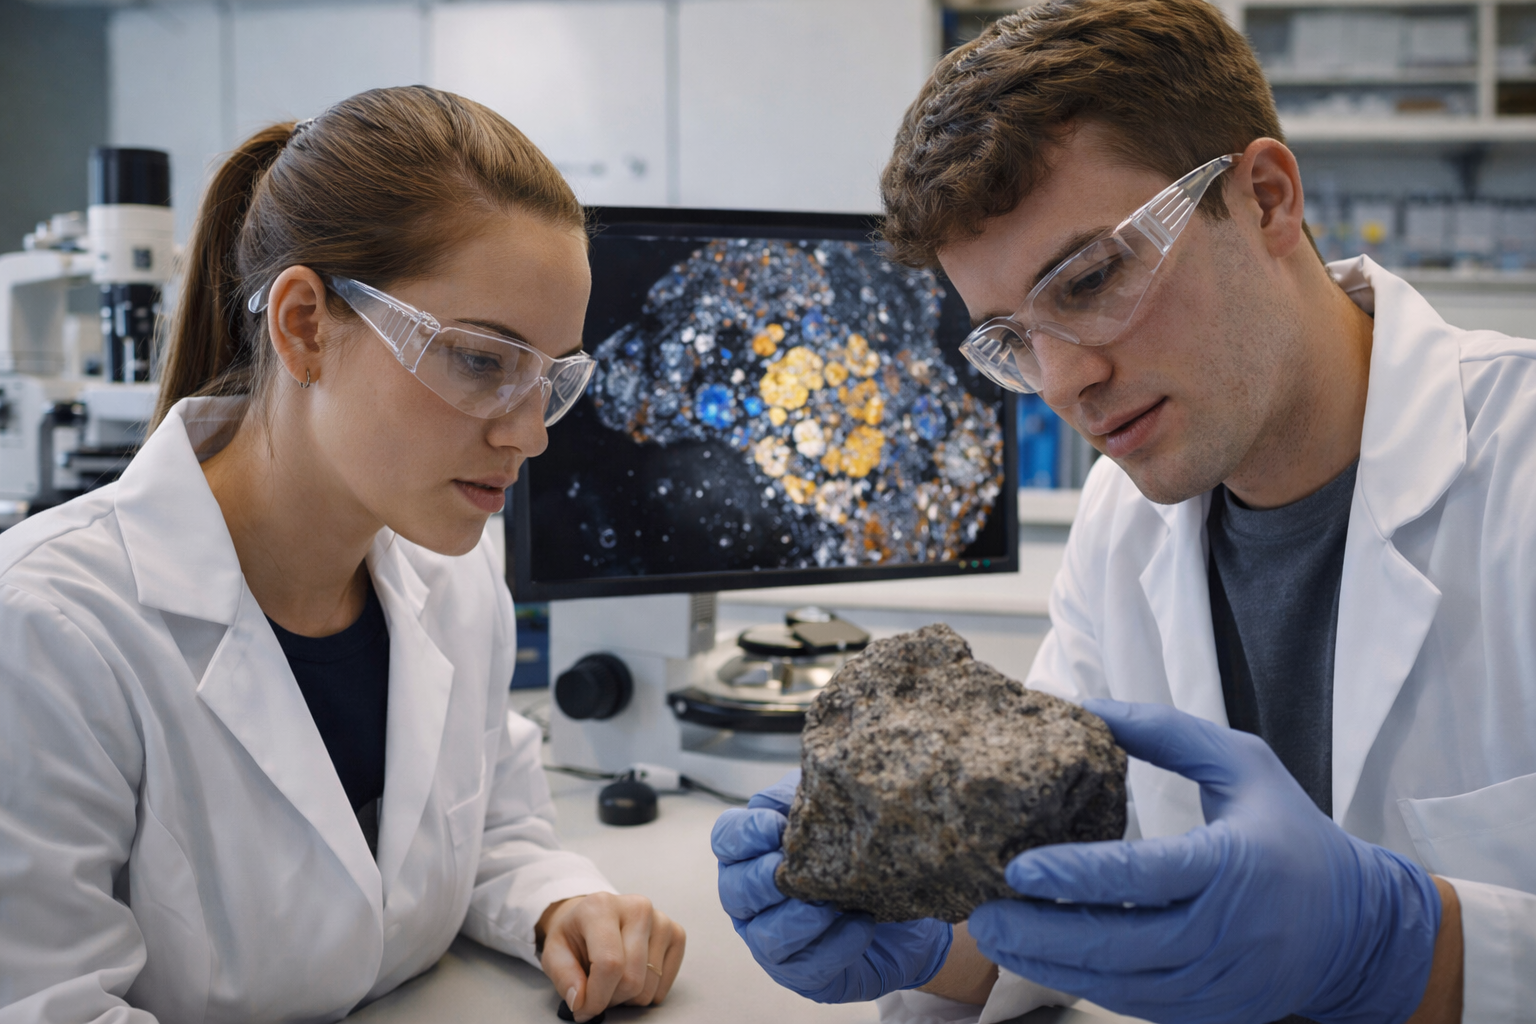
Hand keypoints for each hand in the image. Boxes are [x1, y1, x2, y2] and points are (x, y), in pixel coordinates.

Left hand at [538, 892, 685, 1022]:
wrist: (595, 917)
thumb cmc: (576, 935)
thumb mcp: (554, 952)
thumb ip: (564, 977)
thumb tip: (581, 1002)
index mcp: (602, 906)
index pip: (609, 964)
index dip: (596, 997)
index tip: (584, 1009)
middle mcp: (637, 907)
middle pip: (632, 978)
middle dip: (611, 999)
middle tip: (597, 991)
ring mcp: (661, 919)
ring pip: (649, 986)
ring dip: (627, 997)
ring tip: (613, 981)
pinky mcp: (676, 933)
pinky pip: (665, 983)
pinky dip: (647, 991)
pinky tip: (633, 975)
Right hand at [711, 770, 952, 1002]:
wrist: (907, 915)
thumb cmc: (862, 859)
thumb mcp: (838, 816)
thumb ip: (811, 797)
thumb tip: (804, 786)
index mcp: (753, 853)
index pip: (726, 838)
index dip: (745, 833)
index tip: (776, 826)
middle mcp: (752, 899)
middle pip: (735, 889)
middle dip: (765, 878)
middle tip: (794, 867)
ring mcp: (772, 941)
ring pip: (767, 934)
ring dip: (799, 916)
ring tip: (834, 902)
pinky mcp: (801, 974)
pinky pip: (806, 965)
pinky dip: (835, 944)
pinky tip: (860, 924)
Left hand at [968, 699, 1441, 1023]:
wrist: (1357, 927)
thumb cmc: (1291, 832)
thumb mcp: (1242, 762)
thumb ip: (1164, 731)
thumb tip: (1085, 707)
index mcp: (1235, 864)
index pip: (1146, 875)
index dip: (1078, 876)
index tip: (1019, 868)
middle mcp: (1226, 932)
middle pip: (1120, 943)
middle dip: (1042, 933)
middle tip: (982, 911)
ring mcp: (1219, 982)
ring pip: (1120, 984)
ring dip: (1050, 965)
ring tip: (995, 935)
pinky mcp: (1210, 1012)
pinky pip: (1136, 1003)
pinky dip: (1084, 983)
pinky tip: (1040, 959)